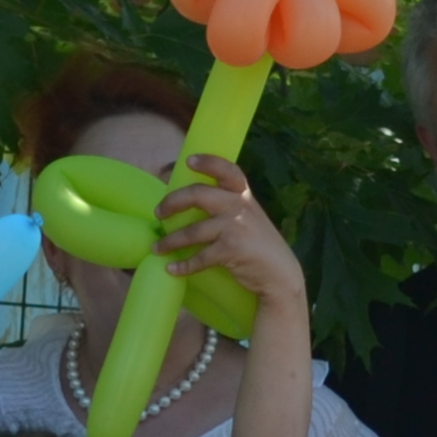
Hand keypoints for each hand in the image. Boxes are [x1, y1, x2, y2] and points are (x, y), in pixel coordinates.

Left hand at [154, 156, 302, 309]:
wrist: (280, 275)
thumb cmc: (259, 245)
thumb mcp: (249, 217)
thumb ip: (228, 206)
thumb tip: (190, 202)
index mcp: (243, 195)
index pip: (227, 169)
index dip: (207, 162)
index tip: (189, 161)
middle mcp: (239, 206)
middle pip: (198, 195)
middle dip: (172, 202)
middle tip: (159, 213)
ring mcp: (235, 227)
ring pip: (192, 231)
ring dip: (170, 241)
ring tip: (156, 247)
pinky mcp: (231, 250)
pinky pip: (200, 257)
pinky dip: (183, 265)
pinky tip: (172, 269)